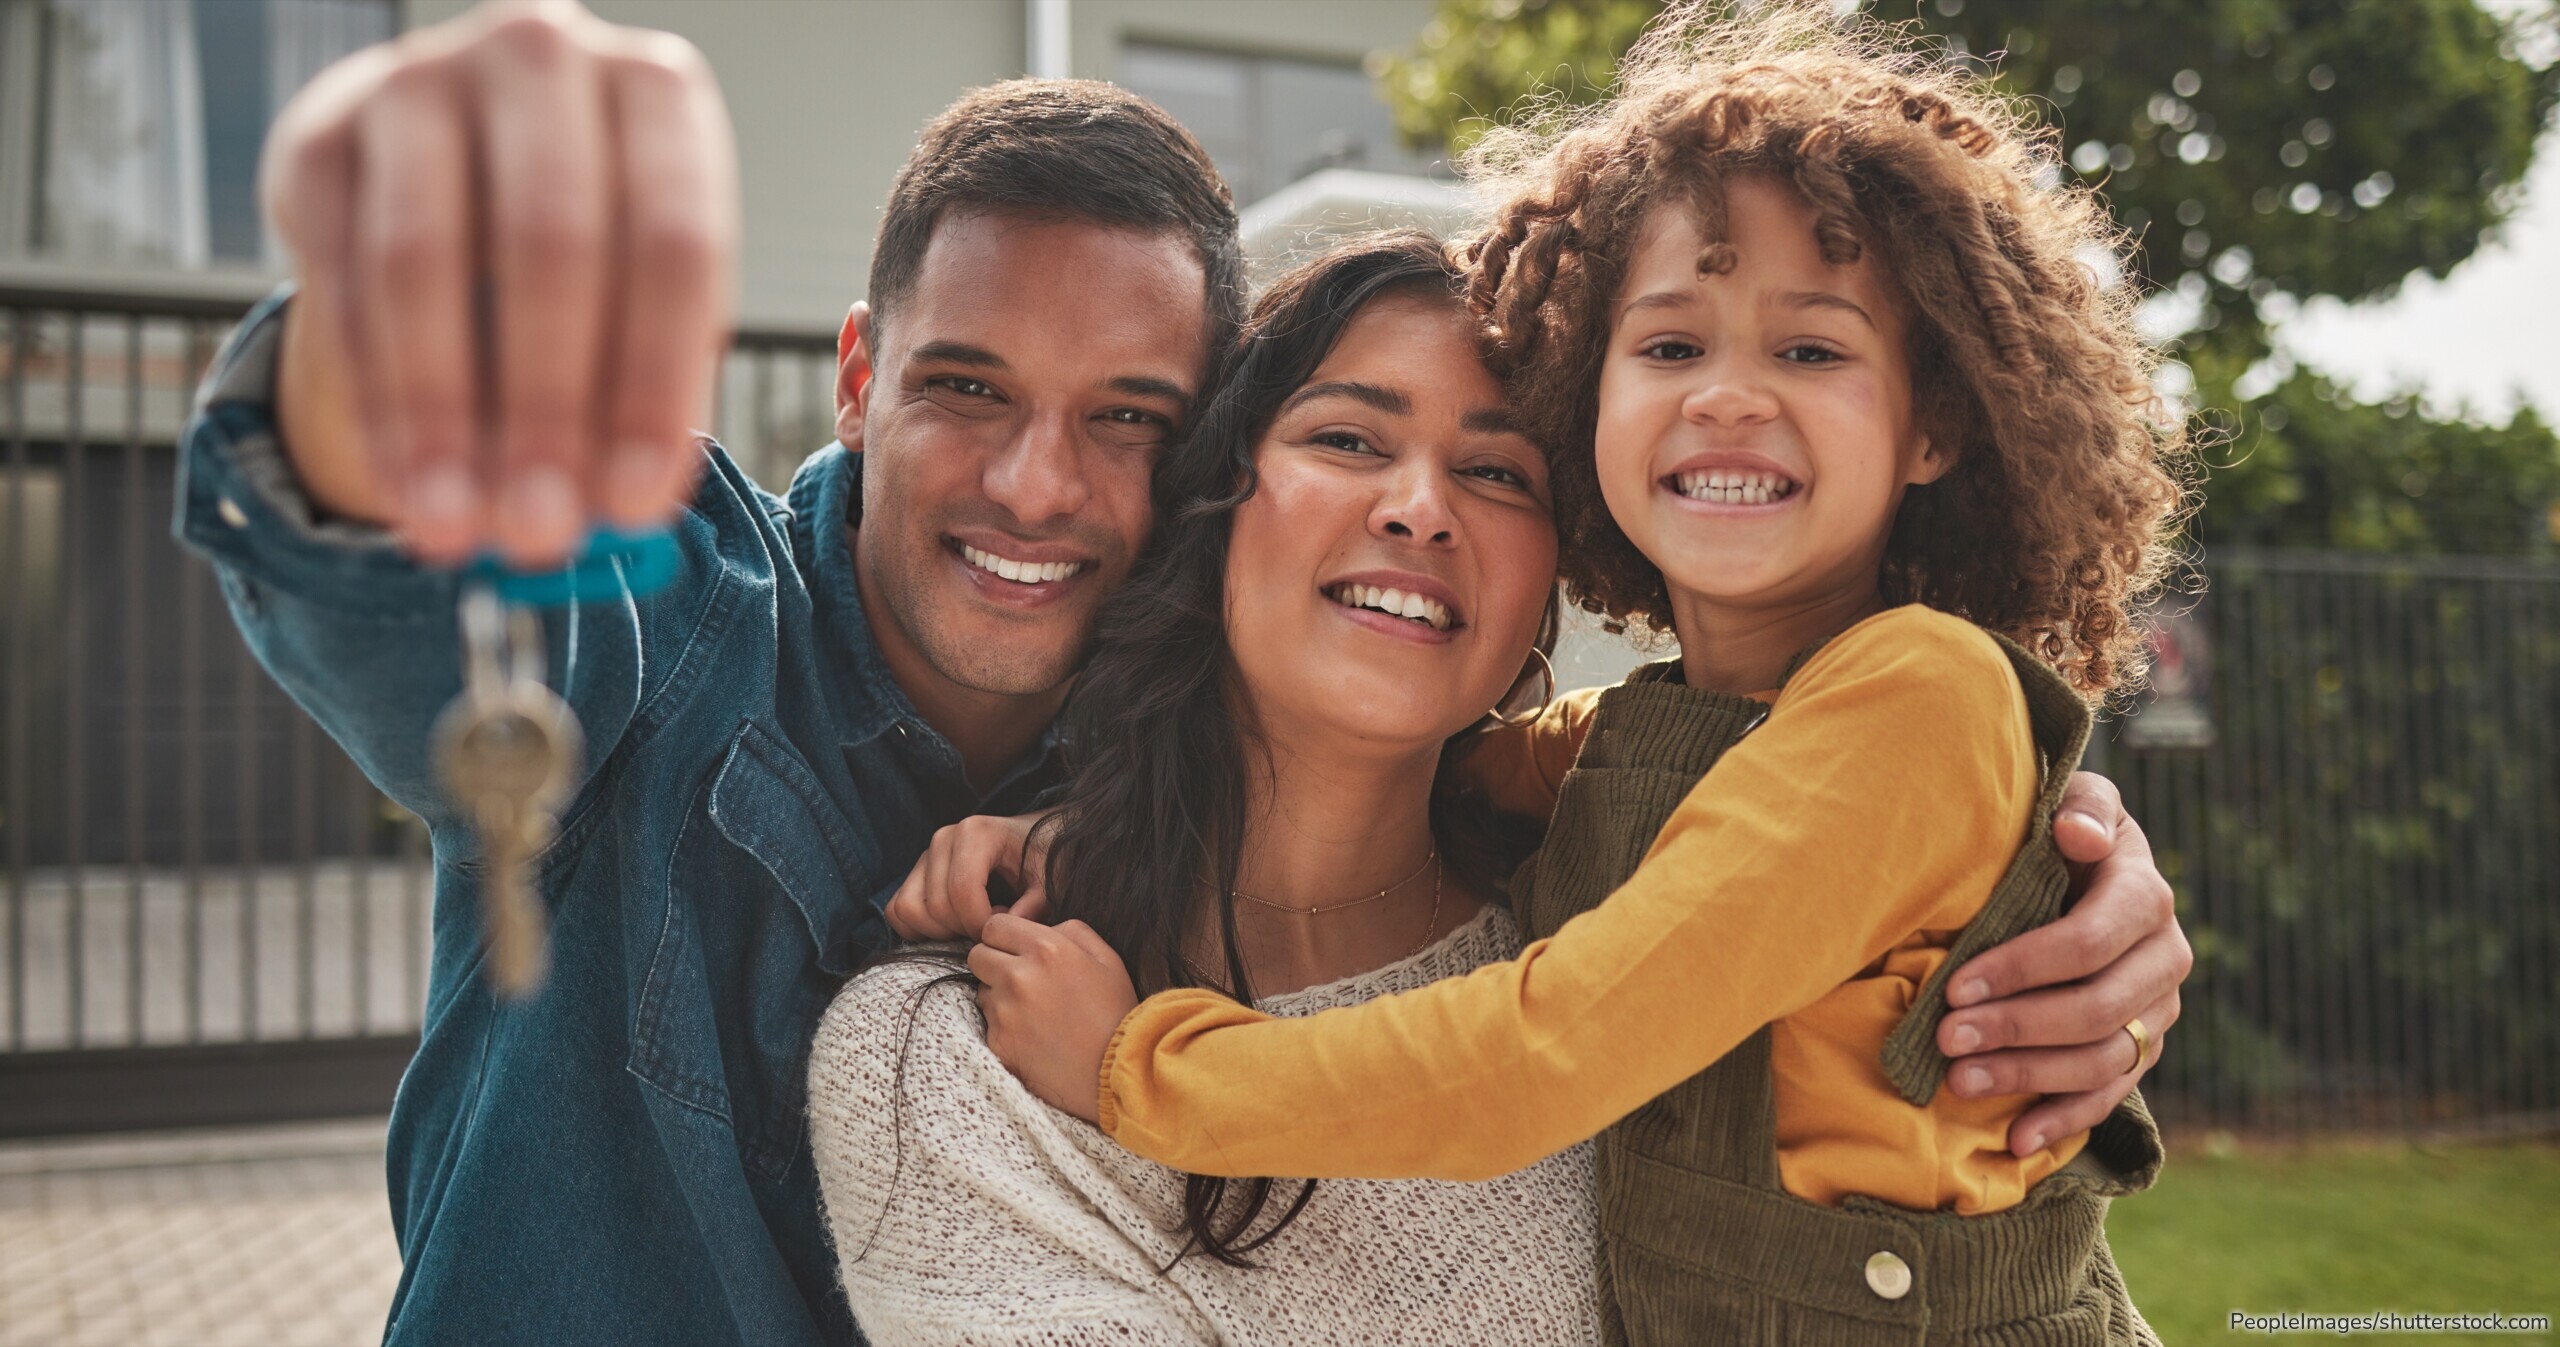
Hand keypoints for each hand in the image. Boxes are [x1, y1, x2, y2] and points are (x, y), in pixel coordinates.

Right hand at [263, 0, 737, 567]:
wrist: (458, 162)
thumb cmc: (590, 246)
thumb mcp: (643, 298)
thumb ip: (643, 395)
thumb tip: (620, 524)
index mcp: (657, 94)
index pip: (671, 247)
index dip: (652, 385)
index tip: (633, 505)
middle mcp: (541, 61)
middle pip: (551, 247)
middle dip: (545, 410)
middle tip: (538, 532)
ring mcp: (419, 82)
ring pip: (424, 262)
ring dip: (442, 415)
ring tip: (457, 528)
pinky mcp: (320, 134)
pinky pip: (341, 278)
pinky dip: (375, 397)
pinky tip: (403, 483)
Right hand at [884, 813, 1054, 941]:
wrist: (1036, 840)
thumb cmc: (1045, 859)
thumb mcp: (1050, 881)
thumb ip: (1034, 906)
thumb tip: (1004, 928)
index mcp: (976, 832)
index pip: (961, 890)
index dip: (979, 924)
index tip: (1003, 931)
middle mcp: (944, 838)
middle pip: (935, 906)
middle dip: (964, 930)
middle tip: (994, 928)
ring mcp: (926, 855)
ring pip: (909, 910)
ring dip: (940, 932)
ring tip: (975, 924)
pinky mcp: (916, 873)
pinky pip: (897, 910)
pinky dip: (919, 929)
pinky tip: (955, 926)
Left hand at [971, 914, 1135, 1123]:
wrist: (1117, 1072)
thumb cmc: (1115, 1012)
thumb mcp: (1106, 958)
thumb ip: (1071, 930)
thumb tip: (1043, 926)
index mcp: (1046, 949)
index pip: (993, 925)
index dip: (1004, 936)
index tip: (1015, 949)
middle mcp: (1019, 977)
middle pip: (978, 955)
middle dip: (994, 962)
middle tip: (1020, 979)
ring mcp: (1005, 1012)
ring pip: (981, 991)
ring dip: (998, 996)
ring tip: (1034, 1013)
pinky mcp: (998, 1043)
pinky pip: (989, 1025)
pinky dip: (1005, 1028)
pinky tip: (1033, 1036)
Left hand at [1938, 771, 2190, 1155]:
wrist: (2087, 871)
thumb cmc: (2062, 834)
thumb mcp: (2075, 803)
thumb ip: (2082, 809)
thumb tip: (2075, 834)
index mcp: (2146, 896)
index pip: (2088, 943)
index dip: (2023, 968)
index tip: (1957, 986)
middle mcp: (2165, 958)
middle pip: (2094, 1010)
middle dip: (2015, 1028)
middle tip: (1947, 1040)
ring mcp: (2157, 1011)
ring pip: (2102, 1059)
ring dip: (2029, 1076)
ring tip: (1960, 1081)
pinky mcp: (2141, 1048)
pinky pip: (2111, 1095)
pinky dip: (2064, 1120)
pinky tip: (2015, 1138)